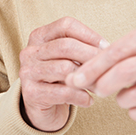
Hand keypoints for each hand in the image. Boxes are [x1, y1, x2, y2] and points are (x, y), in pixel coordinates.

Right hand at [19, 17, 105, 131]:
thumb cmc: (59, 79)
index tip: (106, 47)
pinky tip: (88, 100)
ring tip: (99, 86)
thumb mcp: (66, 59)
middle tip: (108, 67)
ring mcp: (27, 72)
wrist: (41, 109)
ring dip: (87, 78)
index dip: (89, 34)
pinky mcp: (31, 94)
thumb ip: (81, 49)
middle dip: (91, 55)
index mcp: (39, 37)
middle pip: (66, 45)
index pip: (66, 25)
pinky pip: (63, 92)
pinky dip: (81, 97)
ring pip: (65, 68)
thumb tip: (107, 49)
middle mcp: (29, 52)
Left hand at [65, 24, 135, 121]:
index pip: (116, 51)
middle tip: (96, 91)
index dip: (92, 67)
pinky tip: (134, 109)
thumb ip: (108, 59)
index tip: (74, 79)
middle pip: (126, 71)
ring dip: (122, 100)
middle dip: (103, 84)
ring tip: (121, 98)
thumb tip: (74, 77)